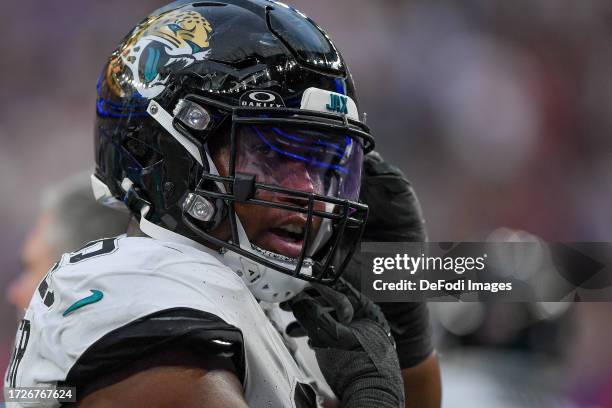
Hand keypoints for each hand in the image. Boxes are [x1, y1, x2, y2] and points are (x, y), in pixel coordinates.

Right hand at [288, 279, 403, 407]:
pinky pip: (330, 333)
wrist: (369, 395)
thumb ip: (312, 315)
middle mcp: (363, 317)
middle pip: (331, 301)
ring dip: (308, 320)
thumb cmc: (358, 366)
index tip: (298, 282)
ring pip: (328, 318)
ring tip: (291, 327)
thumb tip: (298, 301)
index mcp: (365, 307)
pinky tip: (304, 339)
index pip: (338, 286)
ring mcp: (358, 332)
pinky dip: (316, 333)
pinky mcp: (351, 347)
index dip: (315, 283)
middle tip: (289, 304)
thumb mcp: (331, 336)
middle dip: (307, 303)